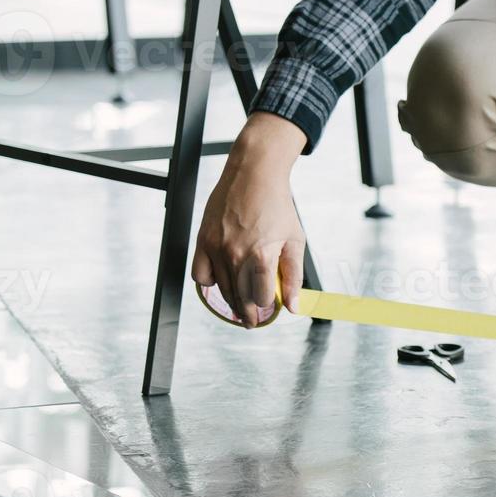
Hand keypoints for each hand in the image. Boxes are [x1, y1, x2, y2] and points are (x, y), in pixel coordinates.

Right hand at [190, 113, 307, 326]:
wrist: (253, 175)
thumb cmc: (277, 205)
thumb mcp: (295, 241)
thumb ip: (293, 276)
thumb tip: (294, 306)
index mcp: (261, 256)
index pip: (261, 298)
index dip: (267, 308)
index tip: (269, 311)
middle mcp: (236, 254)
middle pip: (239, 298)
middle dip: (248, 314)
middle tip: (252, 321)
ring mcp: (216, 248)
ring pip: (221, 289)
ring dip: (230, 303)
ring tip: (239, 308)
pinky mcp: (202, 240)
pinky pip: (200, 274)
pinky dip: (209, 282)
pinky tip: (221, 283)